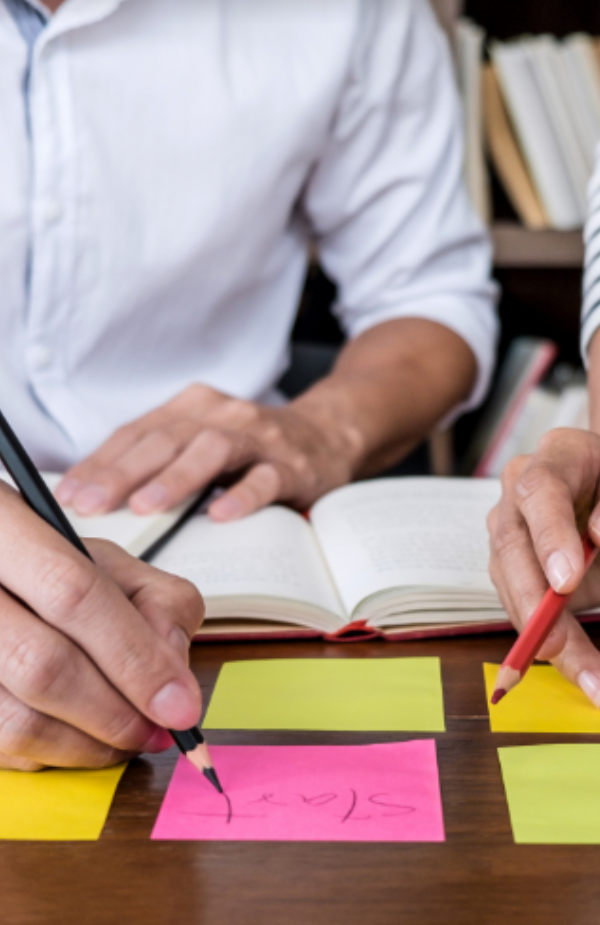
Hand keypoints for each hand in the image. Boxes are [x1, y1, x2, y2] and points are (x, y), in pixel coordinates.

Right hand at [0, 482, 203, 770]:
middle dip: (116, 713)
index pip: (73, 594)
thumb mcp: (109, 563)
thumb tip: (172, 670)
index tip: (180, 706)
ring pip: (18, 721)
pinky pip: (2, 747)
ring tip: (125, 738)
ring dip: (88, 745)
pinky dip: (54, 755)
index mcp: (5, 528)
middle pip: (43, 665)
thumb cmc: (51, 574)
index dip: (135, 657)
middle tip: (158, 731)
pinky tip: (80, 736)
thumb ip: (157, 600)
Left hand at [55, 384, 359, 521]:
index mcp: (191, 408)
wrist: (328, 434)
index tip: (68, 495)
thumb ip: (160, 460)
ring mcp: (259, 438)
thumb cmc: (251, 448)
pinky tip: (221, 516)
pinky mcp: (293, 464)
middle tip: (91, 505)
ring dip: (176, 479)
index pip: (137, 433)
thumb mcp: (201, 442)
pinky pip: (266, 479)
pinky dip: (243, 496)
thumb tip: (96, 496)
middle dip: (123, 473)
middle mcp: (221, 415)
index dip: (100, 463)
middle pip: (165, 440)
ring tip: (146, 507)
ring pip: (212, 451)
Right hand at [487, 428, 599, 702]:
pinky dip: (545, 640)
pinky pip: (518, 604)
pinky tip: (578, 668)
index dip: (550, 536)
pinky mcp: (511, 562)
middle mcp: (521, 487)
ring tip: (585, 675)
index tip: (567, 580)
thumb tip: (598, 537)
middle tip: (556, 643)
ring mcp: (510, 524)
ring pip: (509, 581)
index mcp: (560, 456)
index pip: (541, 491)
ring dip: (540, 633)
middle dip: (532, 599)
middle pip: (511, 543)